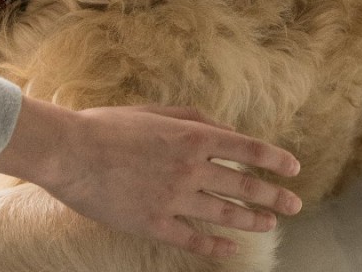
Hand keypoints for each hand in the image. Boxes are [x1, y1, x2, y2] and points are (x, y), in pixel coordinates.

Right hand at [0, 98, 301, 258]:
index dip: (276, 159)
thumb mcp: (151, 111)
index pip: (249, 149)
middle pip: (246, 186)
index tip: (293, 168)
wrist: (69, 151)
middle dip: (275, 196)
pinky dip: (216, 246)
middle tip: (293, 204)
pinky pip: (194, 239)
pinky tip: (230, 249)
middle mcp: (191, 168)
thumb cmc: (104, 126)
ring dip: (253, 220)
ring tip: (268, 224)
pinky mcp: (155, 222)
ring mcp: (175, 198)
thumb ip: (191, 118)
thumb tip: (222, 130)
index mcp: (192, 137)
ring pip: (227, 215)